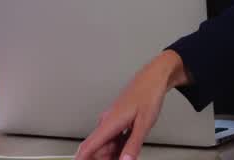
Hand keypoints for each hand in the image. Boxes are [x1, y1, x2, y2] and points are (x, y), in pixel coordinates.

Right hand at [74, 51, 188, 159]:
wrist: (152, 80)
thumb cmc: (147, 95)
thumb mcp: (144, 124)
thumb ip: (133, 145)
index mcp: (110, 122)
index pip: (89, 145)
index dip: (81, 157)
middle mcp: (107, 122)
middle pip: (97, 148)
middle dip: (105, 158)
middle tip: (122, 159)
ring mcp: (111, 121)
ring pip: (106, 144)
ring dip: (113, 153)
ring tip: (128, 154)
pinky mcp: (117, 122)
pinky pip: (112, 139)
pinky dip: (118, 147)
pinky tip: (127, 149)